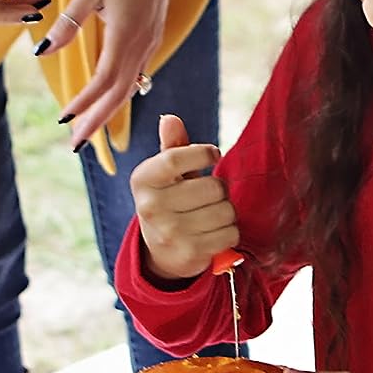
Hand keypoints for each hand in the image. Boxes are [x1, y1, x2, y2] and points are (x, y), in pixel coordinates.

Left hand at [45, 0, 195, 145]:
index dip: (84, 104)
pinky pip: (135, 73)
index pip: (104, 80)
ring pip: (129, 87)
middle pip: (120, 94)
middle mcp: (142, 44)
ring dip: (107, 110)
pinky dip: (119, 92)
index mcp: (126, 33)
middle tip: (76, 145)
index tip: (64, 121)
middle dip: (97, 121)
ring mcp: (150, 43)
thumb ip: (68, 22)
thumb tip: (44, 51)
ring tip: (88, 129)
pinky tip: (106, 100)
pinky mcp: (151, 38)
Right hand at [130, 113, 238, 280]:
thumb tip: (170, 119)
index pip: (176, 158)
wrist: (161, 251)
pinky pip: (230, 233)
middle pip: (212, 187)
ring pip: (225, 210)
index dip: (203, 153)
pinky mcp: (189, 253)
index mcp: (142, 180)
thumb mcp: (166, 174)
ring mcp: (169, 232)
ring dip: (226, 211)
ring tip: (211, 214)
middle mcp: (151, 207)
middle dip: (219, 188)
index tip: (212, 155)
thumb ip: (172, 146)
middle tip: (209, 195)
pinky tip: (214, 232)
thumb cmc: (170, 201)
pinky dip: (229, 231)